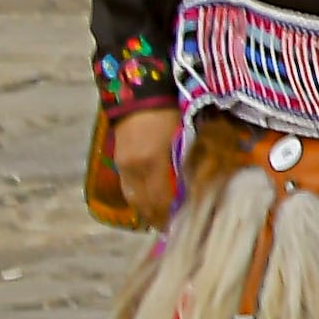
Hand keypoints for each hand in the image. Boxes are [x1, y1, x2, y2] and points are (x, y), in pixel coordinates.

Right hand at [103, 103, 181, 218]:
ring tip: (162, 218)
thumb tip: (199, 187)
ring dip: (147, 211)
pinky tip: (148, 202)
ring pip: (133, 198)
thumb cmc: (173, 110)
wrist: (141, 92)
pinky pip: (127, 187)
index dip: (171, 216)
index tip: (183, 224)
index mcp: (153, 161)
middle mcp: (133, 167)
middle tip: (174, 226)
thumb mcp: (189, 136)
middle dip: (159, 218)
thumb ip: (192, 163)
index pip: (161, 200)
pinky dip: (138, 198)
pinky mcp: (118, 160)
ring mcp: (123, 164)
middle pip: (145, 204)